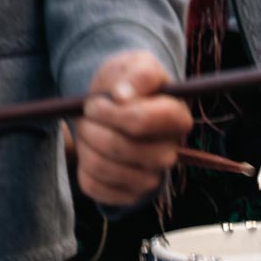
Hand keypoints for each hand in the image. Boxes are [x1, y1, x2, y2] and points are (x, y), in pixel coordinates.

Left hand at [75, 51, 191, 205]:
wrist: (118, 110)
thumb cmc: (129, 85)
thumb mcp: (136, 64)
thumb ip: (137, 74)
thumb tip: (122, 95)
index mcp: (177, 119)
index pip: (140, 121)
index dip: (109, 111)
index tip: (94, 103)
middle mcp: (169, 154)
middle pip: (120, 147)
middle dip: (91, 128)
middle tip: (85, 116)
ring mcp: (150, 179)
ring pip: (103, 168)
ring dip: (84, 145)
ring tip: (86, 131)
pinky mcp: (129, 196)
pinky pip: (93, 186)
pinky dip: (82, 167)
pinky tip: (90, 152)